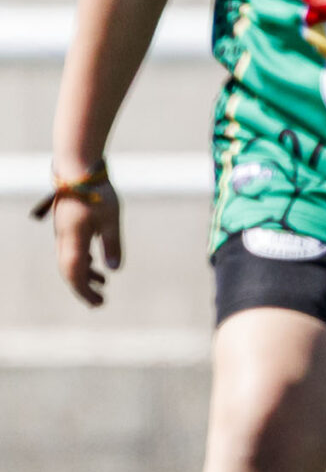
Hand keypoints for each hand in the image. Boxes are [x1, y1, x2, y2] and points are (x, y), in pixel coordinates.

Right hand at [49, 175, 121, 306]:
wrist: (77, 168)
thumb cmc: (96, 192)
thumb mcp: (111, 219)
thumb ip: (112, 244)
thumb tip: (114, 270)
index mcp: (72, 239)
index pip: (74, 273)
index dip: (84, 291)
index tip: (99, 303)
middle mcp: (64, 238)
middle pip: (69, 270)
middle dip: (83, 287)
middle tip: (100, 302)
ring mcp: (64, 231)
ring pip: (70, 259)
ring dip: (85, 273)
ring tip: (103, 283)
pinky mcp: (68, 224)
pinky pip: (72, 248)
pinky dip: (82, 259)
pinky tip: (94, 261)